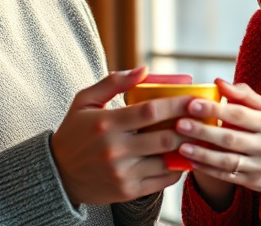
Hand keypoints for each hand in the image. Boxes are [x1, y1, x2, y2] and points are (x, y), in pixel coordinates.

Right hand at [51, 67, 191, 205]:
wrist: (58, 174)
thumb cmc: (74, 132)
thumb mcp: (85, 101)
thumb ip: (113, 83)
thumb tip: (144, 69)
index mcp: (106, 123)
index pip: (150, 111)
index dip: (177, 104)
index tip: (194, 99)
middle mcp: (115, 149)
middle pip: (164, 137)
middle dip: (189, 128)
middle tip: (202, 119)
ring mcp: (122, 173)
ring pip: (166, 161)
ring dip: (185, 150)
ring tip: (197, 138)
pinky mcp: (126, 191)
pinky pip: (161, 181)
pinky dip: (176, 170)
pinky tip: (181, 158)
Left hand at [177, 79, 260, 206]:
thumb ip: (246, 95)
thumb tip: (219, 82)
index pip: (238, 114)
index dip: (214, 109)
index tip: (192, 103)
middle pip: (230, 138)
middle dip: (203, 131)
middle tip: (180, 123)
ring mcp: (260, 165)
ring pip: (226, 160)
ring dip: (202, 153)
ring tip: (181, 145)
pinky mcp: (253, 182)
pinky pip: (227, 176)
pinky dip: (208, 170)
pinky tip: (192, 162)